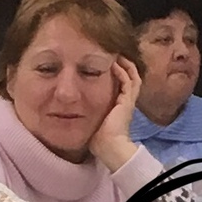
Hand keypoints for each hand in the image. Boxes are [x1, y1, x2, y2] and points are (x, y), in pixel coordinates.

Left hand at [89, 57, 141, 171]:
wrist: (109, 147)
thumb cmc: (98, 139)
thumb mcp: (91, 120)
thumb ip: (85, 113)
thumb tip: (68, 108)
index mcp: (119, 107)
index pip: (122, 86)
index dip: (118, 74)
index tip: (108, 64)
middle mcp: (126, 102)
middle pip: (131, 79)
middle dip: (124, 66)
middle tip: (115, 55)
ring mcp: (128, 101)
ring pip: (133, 77)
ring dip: (125, 65)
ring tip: (117, 54)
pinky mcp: (126, 101)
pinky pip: (128, 82)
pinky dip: (122, 72)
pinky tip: (114, 64)